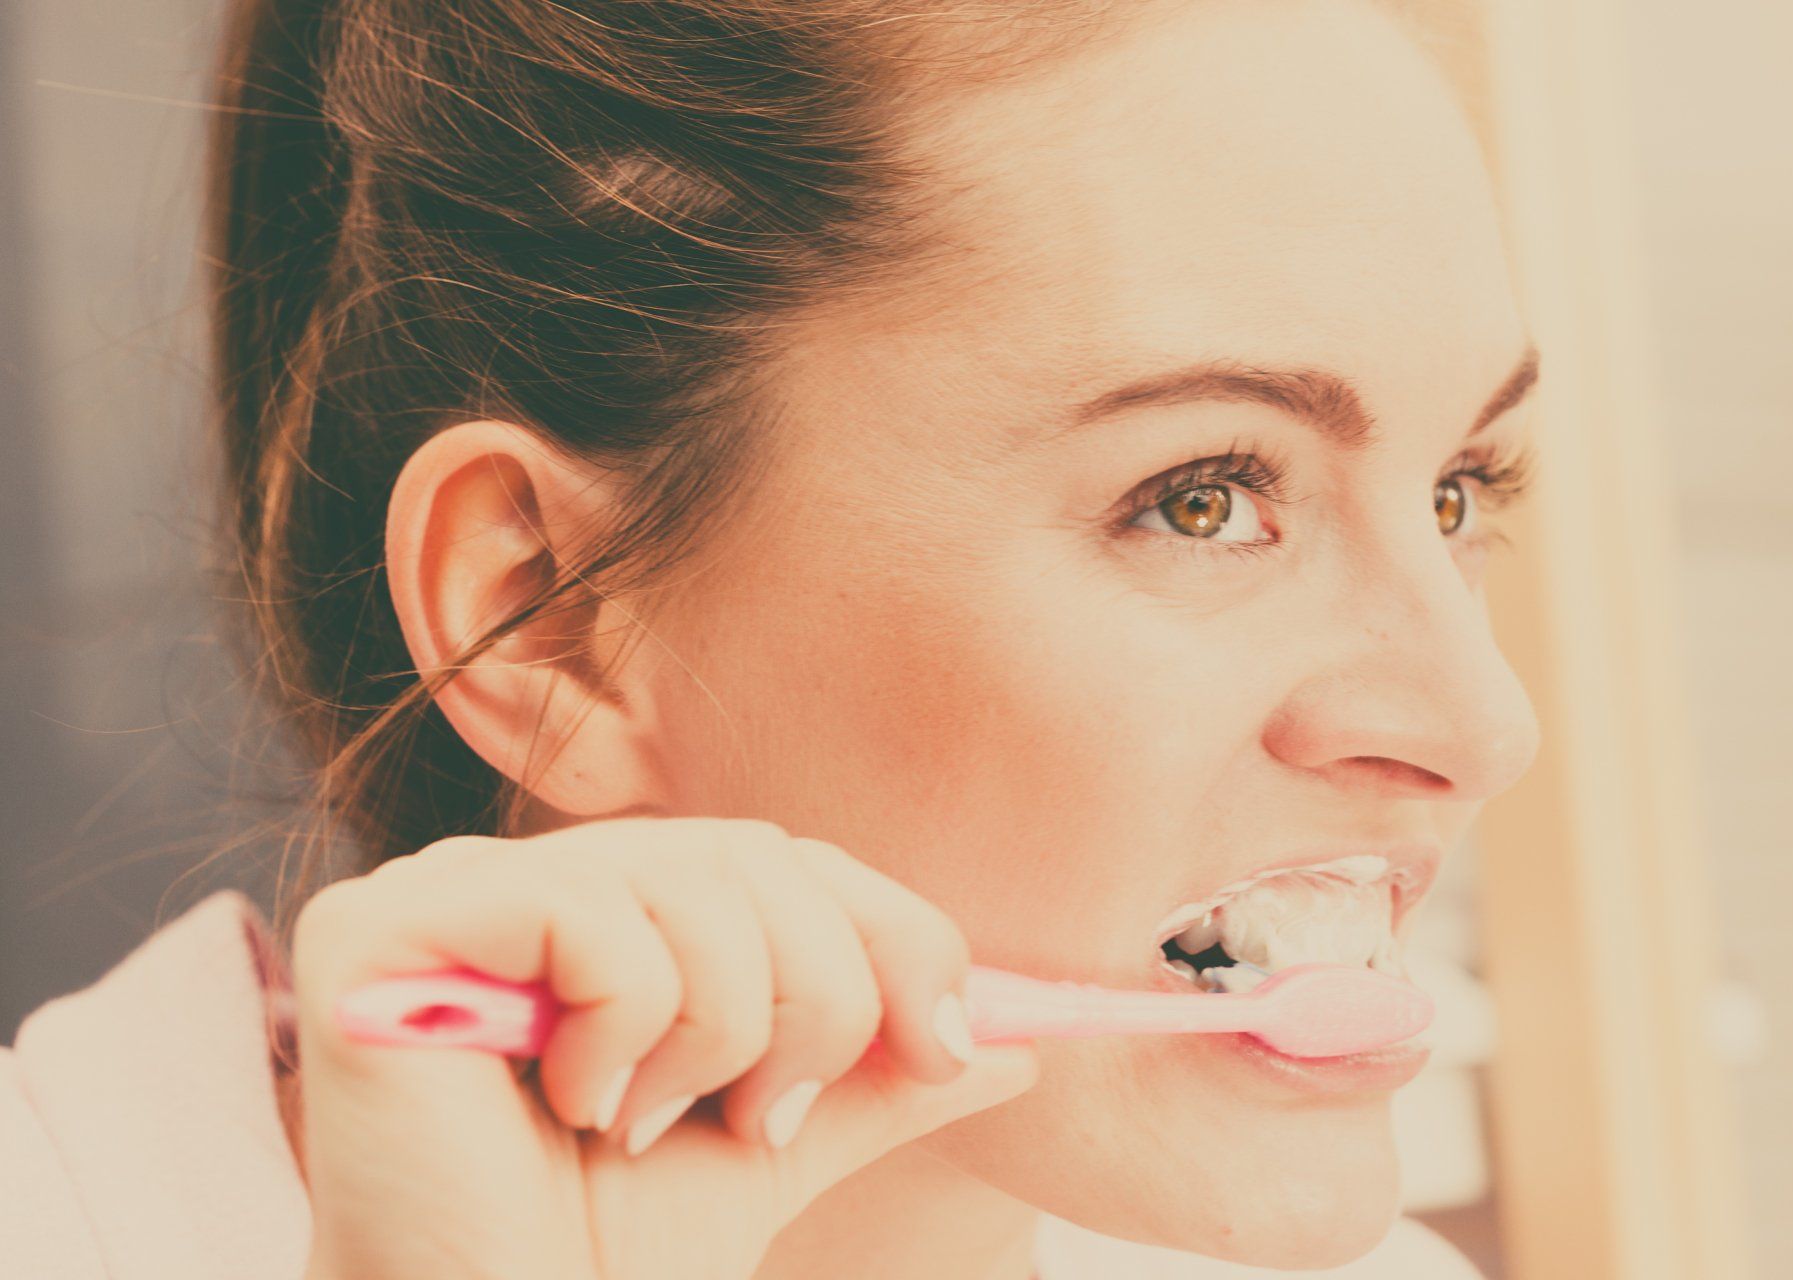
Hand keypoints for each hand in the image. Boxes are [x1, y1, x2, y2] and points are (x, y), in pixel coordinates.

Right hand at [288, 815, 1039, 1279]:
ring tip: (644, 1126)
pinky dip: (624, 1030)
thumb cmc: (601, 1250)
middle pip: (754, 855)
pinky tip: (570, 1107)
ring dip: (717, 1034)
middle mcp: (536, 875)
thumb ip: (875, 1078)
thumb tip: (1021, 1044)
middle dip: (814, 997)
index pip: (789, 857)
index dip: (892, 932)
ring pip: (688, 882)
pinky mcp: (386, 925)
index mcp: (620, 910)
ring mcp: (454, 888)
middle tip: (762, 1118)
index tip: (947, 1046)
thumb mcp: (774, 1146)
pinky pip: (589, 916)